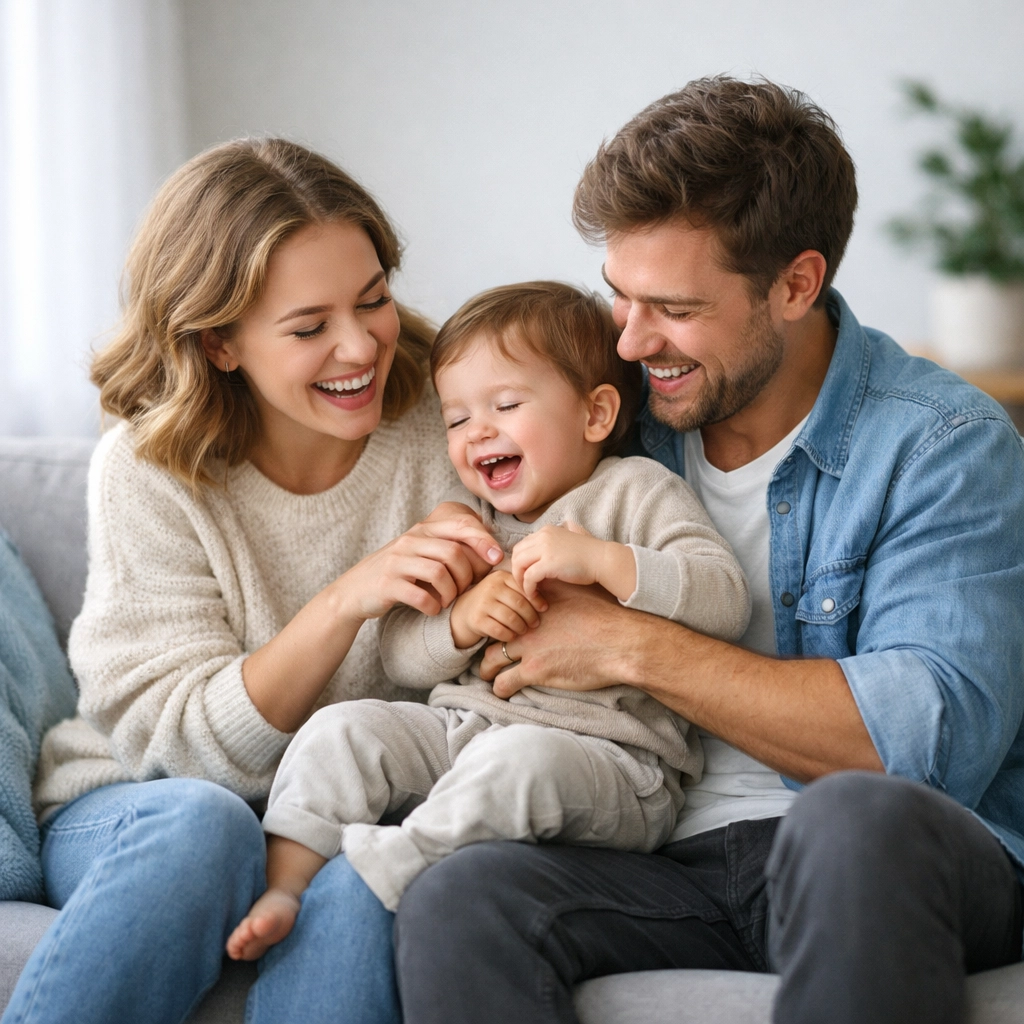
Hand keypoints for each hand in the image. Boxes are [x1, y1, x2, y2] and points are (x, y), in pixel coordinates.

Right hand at [337, 505, 502, 621]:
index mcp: (422, 530)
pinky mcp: (387, 585)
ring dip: (451, 593)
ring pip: (439, 573)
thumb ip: (449, 544)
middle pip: (453, 552)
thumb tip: (490, 548)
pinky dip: (433, 606)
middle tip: (464, 590)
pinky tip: (432, 609)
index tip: (496, 557)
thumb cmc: (399, 572)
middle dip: (466, 575)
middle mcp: (409, 541)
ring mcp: (396, 562)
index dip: (483, 540)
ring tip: (448, 601)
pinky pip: (421, 596)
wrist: (355, 590)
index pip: (460, 525)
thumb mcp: (421, 550)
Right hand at [449, 570, 543, 648]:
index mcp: (500, 577)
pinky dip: (510, 635)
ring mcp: (482, 603)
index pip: (524, 588)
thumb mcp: (504, 590)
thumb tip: (547, 601)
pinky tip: (512, 635)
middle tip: (535, 623)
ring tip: (524, 630)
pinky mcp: (477, 620)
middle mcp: (490, 587)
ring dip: (521, 627)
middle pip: (520, 604)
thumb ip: (521, 590)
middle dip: (531, 616)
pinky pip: (501, 630)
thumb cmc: (492, 601)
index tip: (544, 609)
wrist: (463, 612)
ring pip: (512, 618)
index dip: (537, 600)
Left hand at [479, 580, 634, 696]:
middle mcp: (526, 622)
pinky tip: (502, 692)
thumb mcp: (578, 592)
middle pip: (493, 633)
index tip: (501, 629)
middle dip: (489, 644)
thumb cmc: (607, 616)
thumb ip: (558, 591)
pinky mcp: (534, 670)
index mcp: (535, 602)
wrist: (619, 641)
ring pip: (491, 660)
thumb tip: (554, 585)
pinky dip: (500, 689)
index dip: (500, 619)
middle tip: (491, 653)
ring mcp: (528, 647)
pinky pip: (504, 683)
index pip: (504, 608)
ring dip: (488, 669)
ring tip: (490, 674)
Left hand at [511, 521, 636, 602]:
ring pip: (518, 565)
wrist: (603, 560)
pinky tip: (536, 596)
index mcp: (546, 531)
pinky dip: (528, 589)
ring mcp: (545, 548)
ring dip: (521, 581)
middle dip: (517, 573)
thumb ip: (551, 545)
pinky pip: (528, 577)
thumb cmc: (588, 556)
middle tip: (525, 587)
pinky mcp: (548, 563)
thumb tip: (537, 559)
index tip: (527, 577)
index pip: (522, 546)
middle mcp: (543, 536)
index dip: (521, 563)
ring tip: (530, 593)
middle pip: (516, 555)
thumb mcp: (565, 543)